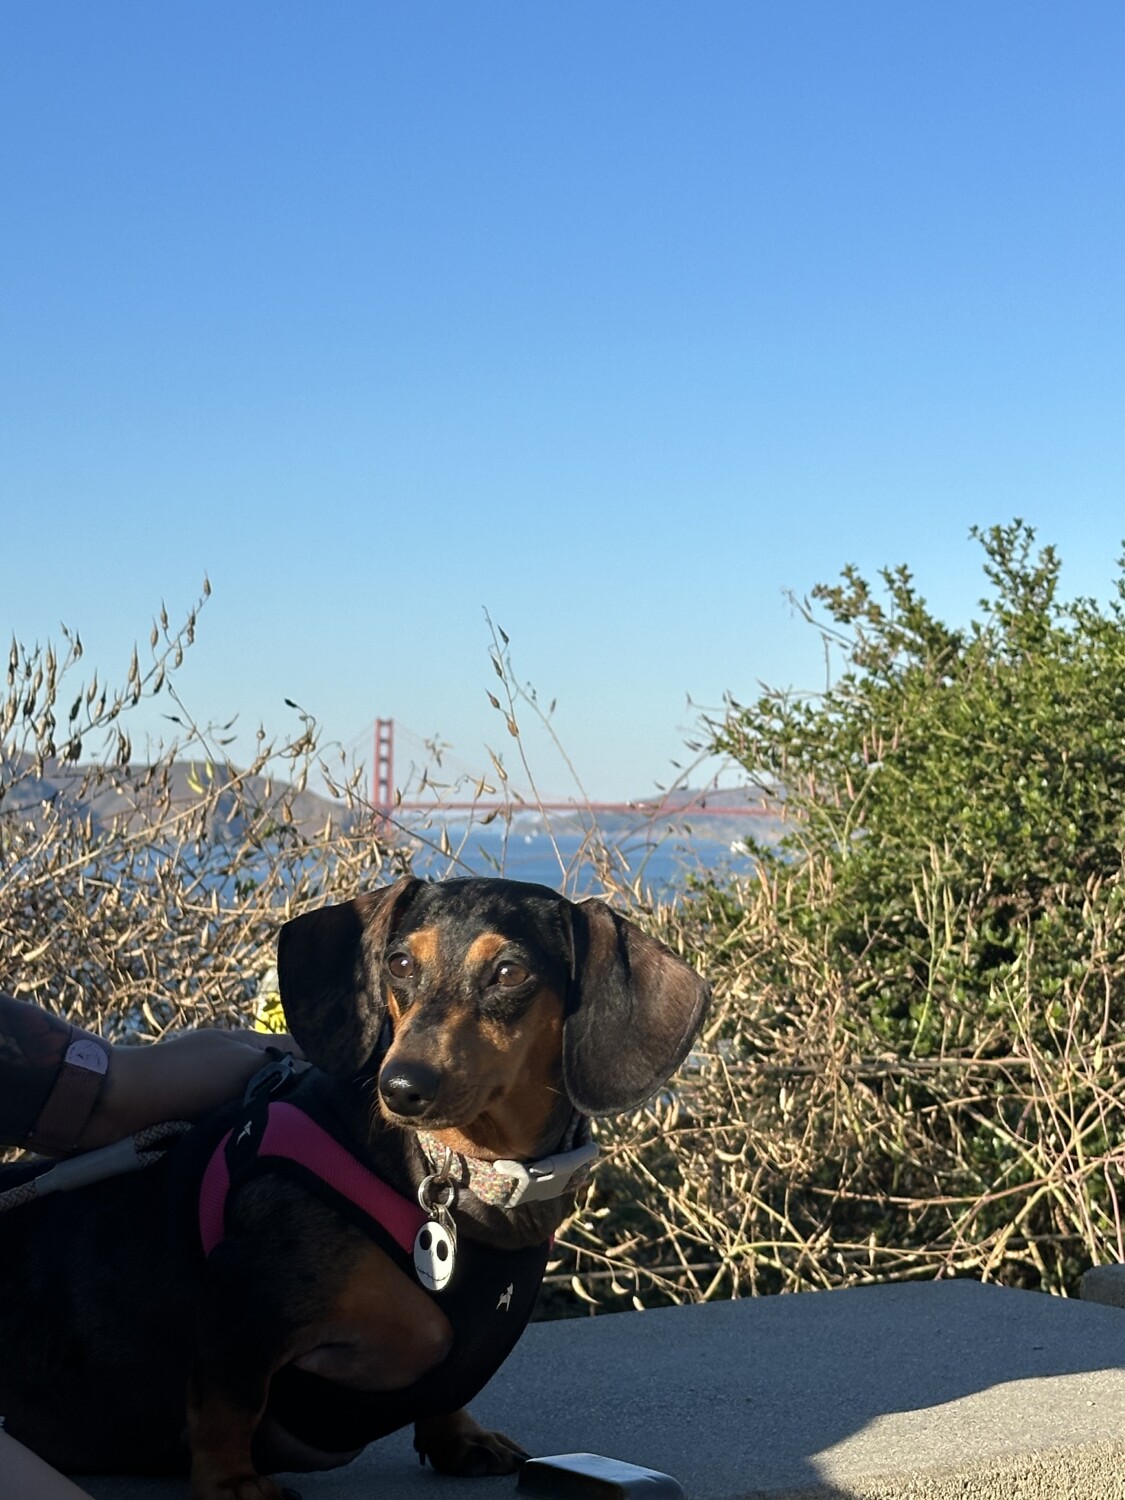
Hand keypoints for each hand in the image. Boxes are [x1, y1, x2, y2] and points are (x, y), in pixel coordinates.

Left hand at [78, 1030, 305, 1148]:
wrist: (120, 1105)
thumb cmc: (185, 1077)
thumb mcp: (244, 1064)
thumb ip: (284, 1066)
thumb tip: (321, 1075)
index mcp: (247, 1043)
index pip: (299, 1050)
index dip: (322, 1068)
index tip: (340, 1096)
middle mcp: (234, 1064)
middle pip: (280, 1082)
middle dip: (296, 1101)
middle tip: (315, 1127)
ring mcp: (214, 1091)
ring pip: (258, 1109)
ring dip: (268, 1123)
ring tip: (287, 1144)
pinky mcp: (197, 1119)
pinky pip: (233, 1128)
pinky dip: (243, 1136)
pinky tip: (254, 1150)